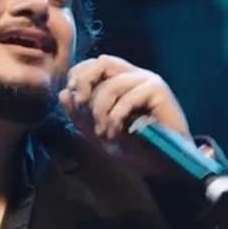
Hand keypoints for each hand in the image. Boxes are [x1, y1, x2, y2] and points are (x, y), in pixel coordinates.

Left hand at [58, 54, 191, 175]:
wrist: (164, 166)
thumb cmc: (135, 148)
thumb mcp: (99, 131)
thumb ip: (80, 115)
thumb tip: (63, 94)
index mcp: (121, 80)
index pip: (93, 64)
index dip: (78, 76)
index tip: (73, 98)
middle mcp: (135, 75)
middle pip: (102, 62)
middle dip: (85, 83)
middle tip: (81, 106)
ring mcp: (148, 81)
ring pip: (112, 85)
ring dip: (100, 111)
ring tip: (103, 133)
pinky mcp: (159, 91)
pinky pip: (128, 98)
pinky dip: (116, 118)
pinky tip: (116, 133)